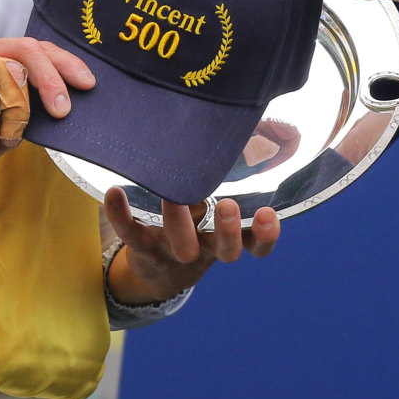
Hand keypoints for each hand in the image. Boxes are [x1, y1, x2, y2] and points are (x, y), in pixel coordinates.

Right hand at [0, 36, 94, 184]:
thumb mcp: (3, 127)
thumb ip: (26, 112)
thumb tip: (62, 107)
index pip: (34, 48)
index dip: (64, 63)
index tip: (88, 85)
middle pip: (25, 49)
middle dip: (51, 78)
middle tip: (64, 109)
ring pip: (4, 72)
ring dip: (16, 110)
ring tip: (10, 137)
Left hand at [103, 189, 280, 305]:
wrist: (158, 270)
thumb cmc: (198, 224)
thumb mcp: (219, 209)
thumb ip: (245, 174)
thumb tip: (283, 128)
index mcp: (227, 238)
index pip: (255, 245)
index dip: (264, 235)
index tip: (267, 214)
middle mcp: (205, 249)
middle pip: (223, 250)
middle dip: (228, 231)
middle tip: (229, 205)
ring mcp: (173, 251)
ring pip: (180, 244)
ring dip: (178, 221)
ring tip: (173, 195)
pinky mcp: (142, 248)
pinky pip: (131, 234)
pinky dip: (121, 215)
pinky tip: (115, 192)